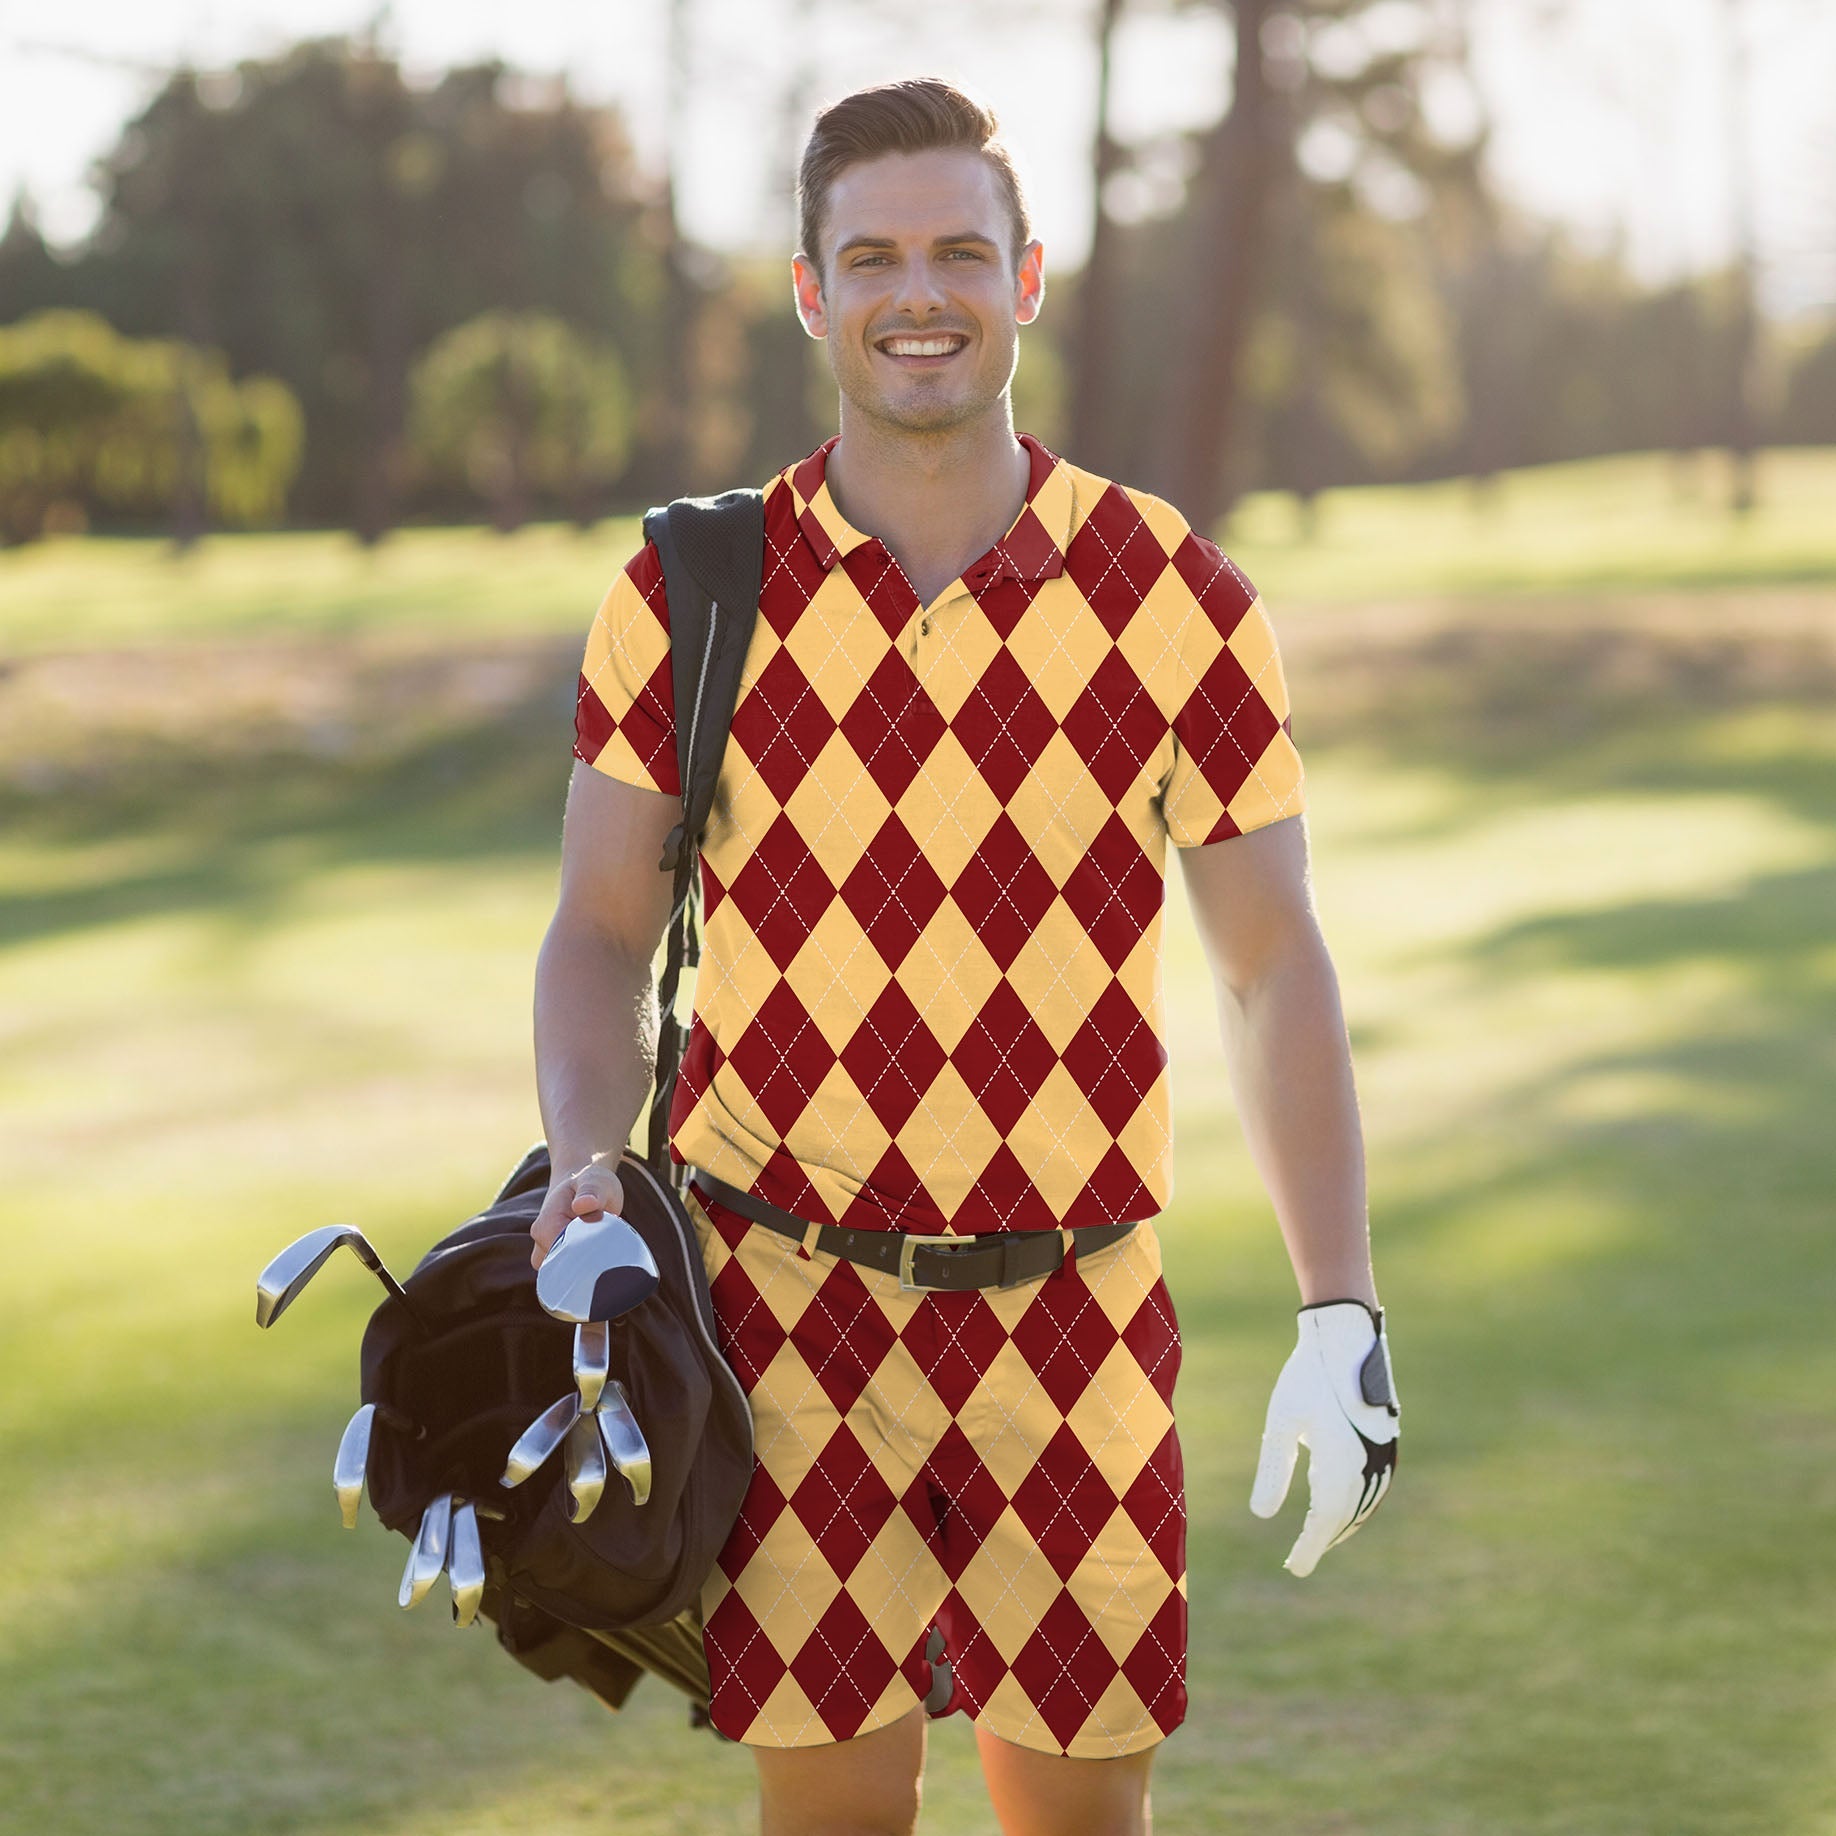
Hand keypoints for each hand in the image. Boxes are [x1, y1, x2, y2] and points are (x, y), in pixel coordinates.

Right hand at [530, 1155, 626, 1269]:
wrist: (581, 1184)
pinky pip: (570, 1273)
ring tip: (603, 1246)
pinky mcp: (557, 1258)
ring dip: (586, 1265)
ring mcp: (546, 1252)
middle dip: (587, 1263)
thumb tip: (583, 1204)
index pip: (562, 1255)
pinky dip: (585, 1267)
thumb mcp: (595, 1181)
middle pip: (564, 1269)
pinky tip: (599, 1254)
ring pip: (566, 1274)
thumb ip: (591, 1192)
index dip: (586, 1255)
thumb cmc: (590, 1182)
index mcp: (546, 1225)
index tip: (605, 1247)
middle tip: (607, 1246)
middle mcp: (541, 1242)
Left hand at [1250, 1300, 1398, 1576]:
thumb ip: (1274, 1469)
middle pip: (1345, 1517)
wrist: (1345, 1338)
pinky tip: (1340, 1506)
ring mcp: (1383, 1455)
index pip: (1325, 1520)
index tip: (1294, 1568)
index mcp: (1341, 1462)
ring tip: (1318, 1538)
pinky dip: (1357, 1504)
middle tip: (1299, 1560)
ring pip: (1363, 1505)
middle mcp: (1368, 1464)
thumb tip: (1261, 1515)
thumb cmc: (1307, 1377)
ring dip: (1341, 1524)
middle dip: (1323, 1539)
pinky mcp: (1388, 1444)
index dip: (1310, 1547)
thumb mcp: (1281, 1422)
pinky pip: (1375, 1487)